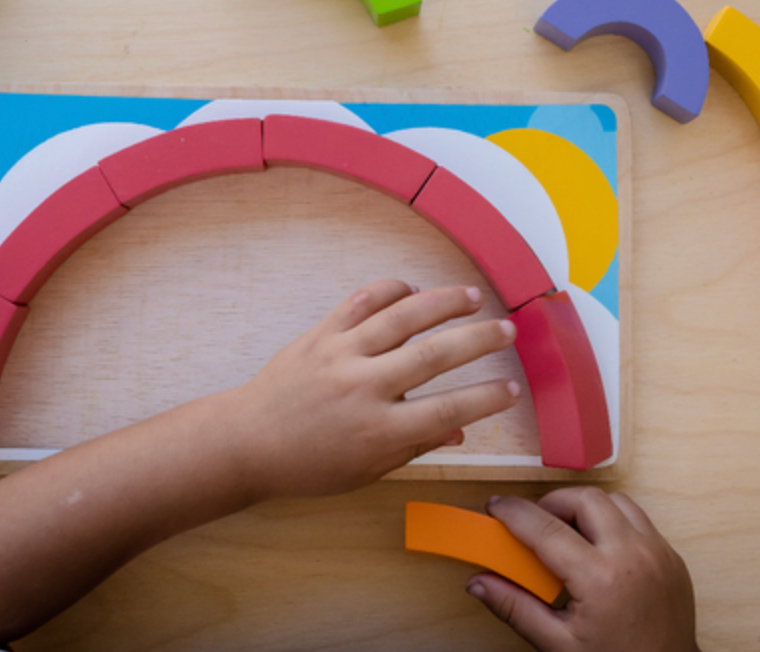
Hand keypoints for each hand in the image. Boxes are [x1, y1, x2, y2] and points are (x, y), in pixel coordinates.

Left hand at [233, 279, 520, 499]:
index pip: (445, 410)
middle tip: (508, 331)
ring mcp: (341, 355)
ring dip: (442, 303)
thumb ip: (413, 446)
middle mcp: (363, 387)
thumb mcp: (365, 470)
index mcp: (377, 431)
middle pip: (432, 356)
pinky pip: (361, 302)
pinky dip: (389, 290)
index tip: (512, 389)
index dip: (484, 399)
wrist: (247, 441)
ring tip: (472, 297)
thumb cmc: (308, 465)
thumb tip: (460, 429)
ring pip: (401, 319)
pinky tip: (413, 289)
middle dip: (477, 341)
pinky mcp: (321, 334)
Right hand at [468, 489, 699, 651]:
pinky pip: (638, 519)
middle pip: (584, 498)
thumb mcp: (558, 644)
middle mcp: (632, 555)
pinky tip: (599, 550)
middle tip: (534, 525)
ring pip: (616, 501)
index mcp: (600, 578)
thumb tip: (479, 583)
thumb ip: (516, 608)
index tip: (495, 507)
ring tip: (568, 535)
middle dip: (553, 503)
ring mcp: (657, 552)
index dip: (514, 513)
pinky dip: (614, 522)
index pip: (545, 528)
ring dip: (586, 508)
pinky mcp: (671, 556)